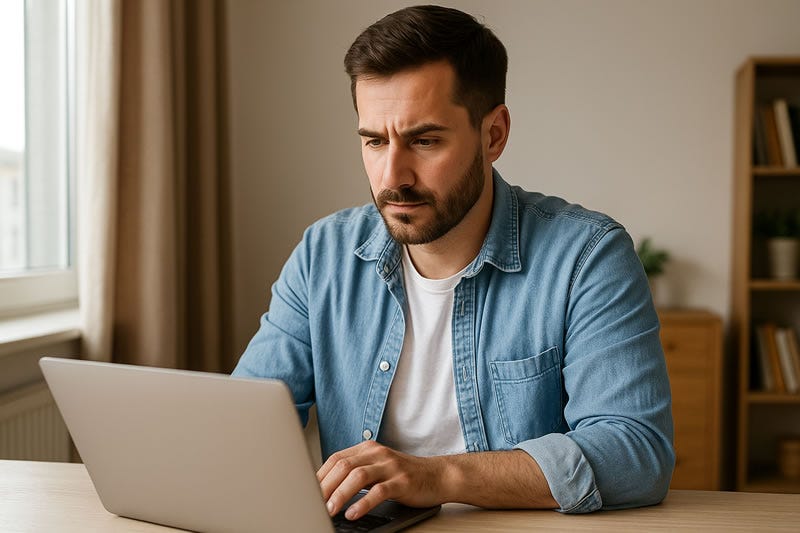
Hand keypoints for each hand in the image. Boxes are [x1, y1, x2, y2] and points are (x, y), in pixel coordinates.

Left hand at [316, 440, 444, 520]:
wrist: (437, 475)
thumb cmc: (403, 475)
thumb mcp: (377, 468)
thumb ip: (355, 473)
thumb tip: (325, 490)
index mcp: (367, 448)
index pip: (336, 458)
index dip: (319, 475)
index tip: (306, 491)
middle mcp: (377, 453)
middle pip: (343, 466)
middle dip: (325, 486)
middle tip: (313, 503)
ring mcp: (390, 466)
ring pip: (358, 476)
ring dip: (340, 494)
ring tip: (329, 509)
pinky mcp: (402, 481)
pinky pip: (379, 491)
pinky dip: (363, 503)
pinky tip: (353, 514)